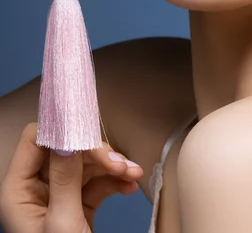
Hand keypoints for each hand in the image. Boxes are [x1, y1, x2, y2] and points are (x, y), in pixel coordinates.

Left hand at [0, 122, 143, 232]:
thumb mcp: (63, 223)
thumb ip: (66, 179)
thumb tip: (68, 139)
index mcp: (19, 190)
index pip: (35, 141)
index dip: (61, 130)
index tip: (89, 129)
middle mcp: (36, 190)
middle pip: (65, 150)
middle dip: (96, 153)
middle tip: (119, 162)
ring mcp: (57, 198)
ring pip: (85, 164)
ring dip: (112, 166)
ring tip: (132, 173)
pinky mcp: (77, 206)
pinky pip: (97, 182)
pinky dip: (115, 180)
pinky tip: (130, 185)